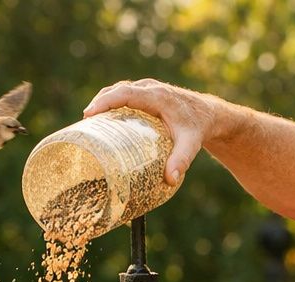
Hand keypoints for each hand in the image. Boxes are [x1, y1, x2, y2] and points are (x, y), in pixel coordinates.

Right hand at [83, 79, 214, 185]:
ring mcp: (147, 89)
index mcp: (157, 96)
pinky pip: (124, 95)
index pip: (126, 93)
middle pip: (117, 90)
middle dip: (99, 104)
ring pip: (119, 90)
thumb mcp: (191, 144)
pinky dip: (112, 103)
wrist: (209, 114)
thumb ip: (181, 160)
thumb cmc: (198, 128)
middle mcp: (150, 88)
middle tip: (85, 124)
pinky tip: (104, 120)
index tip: (90, 114)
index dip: (105, 101)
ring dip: (103, 103)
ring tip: (90, 123)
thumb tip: (170, 180)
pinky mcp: (146, 94)